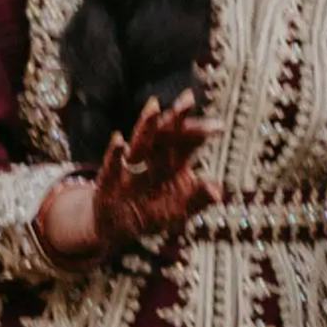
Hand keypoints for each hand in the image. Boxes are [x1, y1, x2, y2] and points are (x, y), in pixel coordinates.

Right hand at [90, 93, 205, 249]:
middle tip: (189, 99)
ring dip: (146, 125)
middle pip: (164, 135)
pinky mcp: (109, 180)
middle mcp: (151, 159)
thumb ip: (197, 200)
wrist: (116, 227)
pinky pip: (112, 165)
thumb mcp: (177, 210)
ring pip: (139, 143)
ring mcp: (129, 167)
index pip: (186, 142)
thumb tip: (218, 192)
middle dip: (176, 118)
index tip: (218, 126)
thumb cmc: (151, 214)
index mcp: (170, 163)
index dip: (200, 132)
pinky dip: (114, 154)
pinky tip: (119, 140)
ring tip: (153, 106)